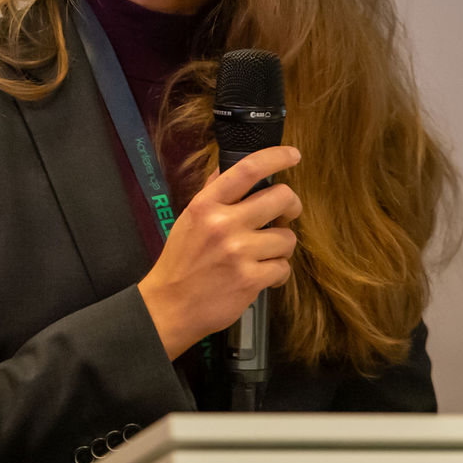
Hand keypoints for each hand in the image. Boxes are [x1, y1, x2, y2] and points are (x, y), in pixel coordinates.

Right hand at [136, 145, 302, 359]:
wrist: (169, 306)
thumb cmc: (180, 261)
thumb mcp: (189, 219)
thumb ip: (212, 193)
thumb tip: (230, 166)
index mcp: (206, 205)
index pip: (247, 169)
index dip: (276, 157)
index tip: (292, 155)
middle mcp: (223, 224)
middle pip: (281, 198)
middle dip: (291, 206)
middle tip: (286, 215)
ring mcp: (238, 253)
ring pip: (287, 238)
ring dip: (282, 246)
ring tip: (266, 253)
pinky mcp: (250, 280)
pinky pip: (283, 268)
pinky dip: (277, 273)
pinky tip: (262, 275)